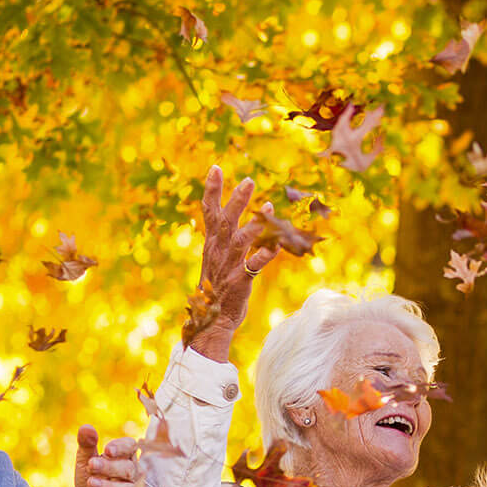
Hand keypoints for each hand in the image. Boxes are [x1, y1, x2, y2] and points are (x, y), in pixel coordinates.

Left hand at [75, 426, 142, 486]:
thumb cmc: (92, 478)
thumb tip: (86, 427)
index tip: (106, 450)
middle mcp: (133, 474)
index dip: (121, 448)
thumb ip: (86, 445)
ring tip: (91, 483)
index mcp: (125, 457)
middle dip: (110, 467)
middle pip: (129, 468)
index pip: (131, 447)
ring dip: (108, 486)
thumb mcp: (86, 462)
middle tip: (92, 465)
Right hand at [190, 165, 278, 361]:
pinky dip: (265, 254)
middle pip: (226, 220)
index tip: (216, 167)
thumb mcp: (215, 258)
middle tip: (248, 180)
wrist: (213, 319)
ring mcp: (229, 265)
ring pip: (241, 240)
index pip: (209, 212)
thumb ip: (222, 237)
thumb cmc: (217, 287)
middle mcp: (218, 251)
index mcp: (211, 243)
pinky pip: (254, 265)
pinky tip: (277, 244)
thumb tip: (225, 216)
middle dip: (236, 199)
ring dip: (254, 223)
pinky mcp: (241, 280)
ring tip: (268, 206)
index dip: (212, 190)